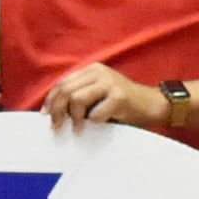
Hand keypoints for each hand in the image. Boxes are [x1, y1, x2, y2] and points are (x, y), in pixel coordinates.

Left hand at [41, 63, 165, 132]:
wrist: (152, 105)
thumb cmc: (123, 104)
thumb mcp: (99, 94)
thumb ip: (80, 96)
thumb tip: (53, 112)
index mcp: (92, 70)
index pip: (62, 83)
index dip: (51, 100)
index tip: (46, 115)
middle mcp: (99, 72)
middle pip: (66, 90)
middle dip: (58, 110)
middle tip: (57, 126)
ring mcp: (110, 83)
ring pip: (77, 99)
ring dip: (74, 118)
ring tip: (78, 128)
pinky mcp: (120, 97)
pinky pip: (96, 113)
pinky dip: (94, 122)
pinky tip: (100, 124)